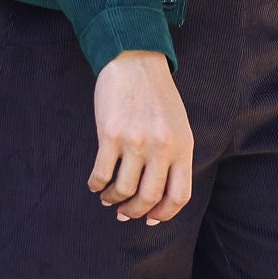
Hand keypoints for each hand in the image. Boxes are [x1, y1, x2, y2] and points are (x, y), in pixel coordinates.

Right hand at [88, 50, 193, 223]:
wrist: (135, 59)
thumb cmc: (157, 93)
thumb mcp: (178, 124)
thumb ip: (174, 155)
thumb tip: (157, 194)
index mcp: (182, 146)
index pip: (179, 196)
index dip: (164, 214)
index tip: (150, 219)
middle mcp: (161, 147)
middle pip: (148, 198)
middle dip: (134, 212)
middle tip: (124, 213)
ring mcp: (135, 142)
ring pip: (123, 189)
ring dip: (113, 200)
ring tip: (108, 198)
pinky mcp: (110, 134)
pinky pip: (101, 173)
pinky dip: (96, 185)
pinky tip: (95, 184)